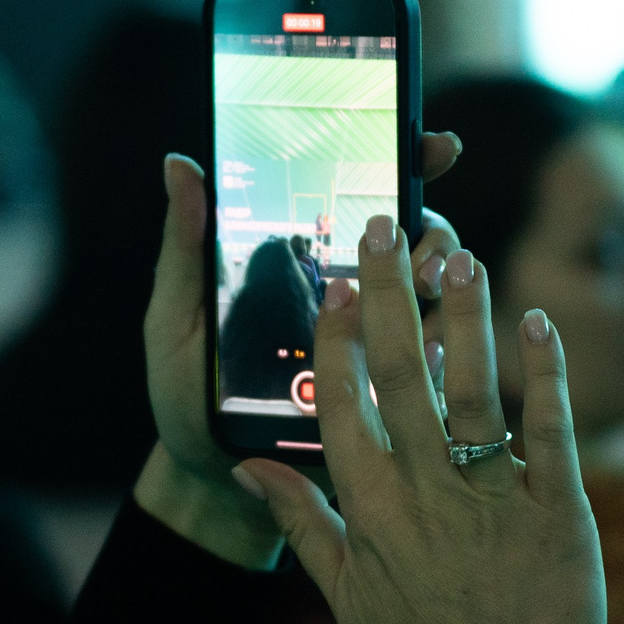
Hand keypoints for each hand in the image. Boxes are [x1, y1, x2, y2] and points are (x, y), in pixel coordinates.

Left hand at [137, 133, 464, 567]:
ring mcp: (373, 339)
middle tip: (416, 234)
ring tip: (428, 283)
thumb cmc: (187, 392)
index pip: (359, 193)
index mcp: (299, 259)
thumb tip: (180, 164)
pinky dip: (446, 343)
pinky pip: (435, 360)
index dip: (405, 160)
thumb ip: (185, 246)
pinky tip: (441, 340)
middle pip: (411, 236)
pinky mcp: (387, 390)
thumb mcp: (176, 318)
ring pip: (434, 291)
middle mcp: (345, 290)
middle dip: (431, 225)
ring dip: (442, 276)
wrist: (208, 478)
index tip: (433, 145)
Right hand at [232, 222, 606, 623]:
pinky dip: (545, 372)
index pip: (342, 403)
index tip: (330, 280)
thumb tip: (248, 469)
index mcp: (371, 511)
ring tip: (460, 250)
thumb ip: (302, 522)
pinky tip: (539, 320)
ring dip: (465, 313)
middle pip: (402, 374)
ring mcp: (495, 499)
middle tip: (383, 226)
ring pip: (475, 385)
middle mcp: (427, 494)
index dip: (335, 336)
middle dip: (389, 293)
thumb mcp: (344, 596)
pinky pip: (552, 428)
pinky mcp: (560, 512)